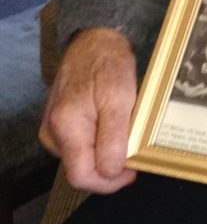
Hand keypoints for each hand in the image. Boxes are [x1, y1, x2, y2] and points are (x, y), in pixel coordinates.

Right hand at [38, 27, 138, 193]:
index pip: (82, 176)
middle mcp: (53, 134)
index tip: (133, 172)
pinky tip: (113, 129)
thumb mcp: (120, 98)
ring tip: (126, 135)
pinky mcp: (58, 125)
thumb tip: (112, 171)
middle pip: (81, 170)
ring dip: (105, 155)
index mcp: (66, 128)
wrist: (93, 41)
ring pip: (82, 159)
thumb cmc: (108, 65)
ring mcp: (53, 130)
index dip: (109, 182)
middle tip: (135, 152)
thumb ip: (114, 138)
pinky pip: (79, 146)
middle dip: (110, 168)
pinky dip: (98, 144)